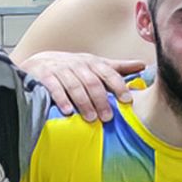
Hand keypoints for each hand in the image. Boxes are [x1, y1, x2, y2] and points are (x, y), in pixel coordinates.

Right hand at [20, 51, 143, 121]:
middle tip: (108, 117)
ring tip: (91, 119)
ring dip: (84, 103)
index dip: (118, 86)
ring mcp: (60, 69)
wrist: (38, 63)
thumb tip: (142, 65)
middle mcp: (77, 64)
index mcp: (91, 63)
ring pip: (75, 86)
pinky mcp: (45, 76)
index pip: (108, 72)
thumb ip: (116, 68)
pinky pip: (55, 88)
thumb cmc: (72, 68)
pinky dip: (62, 99)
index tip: (127, 100)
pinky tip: (68, 111)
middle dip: (101, 100)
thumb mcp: (94, 65)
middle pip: (92, 82)